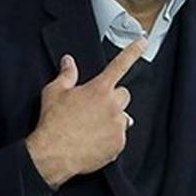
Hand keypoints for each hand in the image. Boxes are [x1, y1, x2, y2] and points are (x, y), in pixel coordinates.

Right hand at [25, 38, 145, 188]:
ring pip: (123, 118)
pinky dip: (110, 140)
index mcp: (99, 89)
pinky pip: (120, 138)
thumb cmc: (53, 123)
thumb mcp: (54, 92)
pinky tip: (94, 142)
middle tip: (96, 108)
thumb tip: (68, 62)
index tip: (142, 42)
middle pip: (124, 95)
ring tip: (92, 128)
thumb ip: (66, 75)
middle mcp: (112, 105)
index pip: (119, 65)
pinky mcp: (118, 144)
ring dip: (112, 120)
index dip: (132, 52)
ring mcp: (117, 126)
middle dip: (113, 99)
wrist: (54, 153)